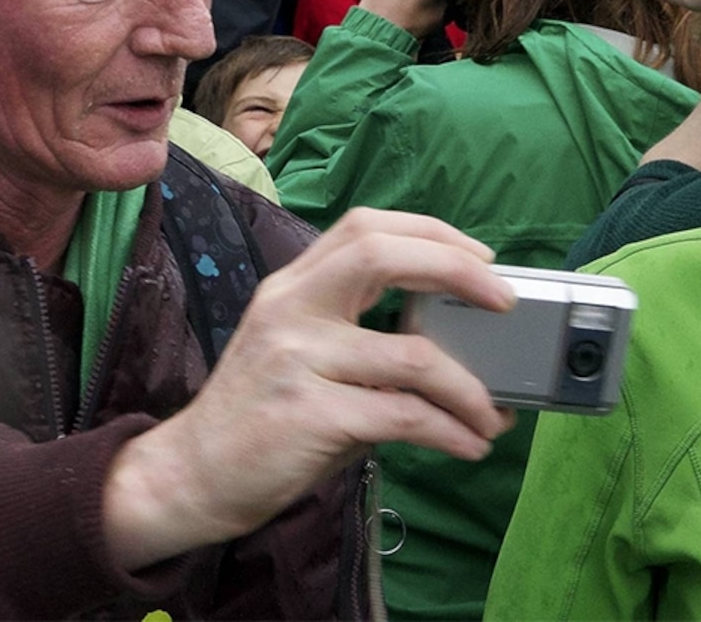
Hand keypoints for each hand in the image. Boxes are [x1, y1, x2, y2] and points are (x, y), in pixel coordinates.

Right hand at [101, 208, 513, 569]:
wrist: (195, 472)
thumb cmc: (261, 415)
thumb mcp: (298, 352)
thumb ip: (357, 333)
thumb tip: (455, 344)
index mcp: (290, 287)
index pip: (363, 228)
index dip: (430, 233)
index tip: (481, 260)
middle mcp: (289, 310)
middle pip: (380, 256)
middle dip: (457, 272)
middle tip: (505, 304)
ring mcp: (296, 359)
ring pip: (414, 357)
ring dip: (472, 392)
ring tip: (493, 419)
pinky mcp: (310, 415)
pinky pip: (406, 417)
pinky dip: (452, 433)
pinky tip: (467, 445)